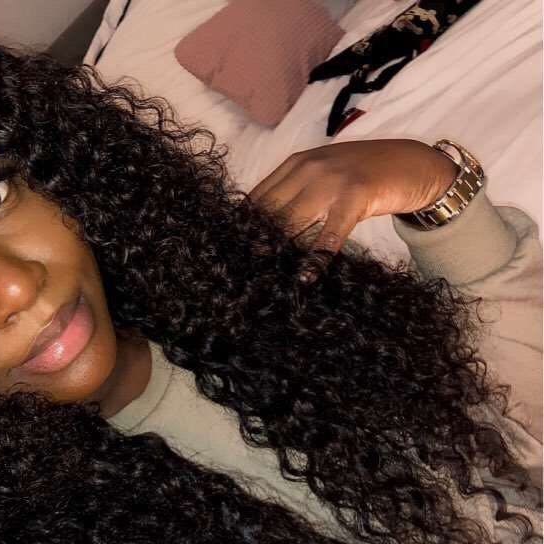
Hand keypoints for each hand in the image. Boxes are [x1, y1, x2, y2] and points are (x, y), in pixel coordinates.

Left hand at [247, 139, 458, 280]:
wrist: (412, 163)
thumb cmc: (362, 177)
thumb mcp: (322, 176)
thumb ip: (293, 195)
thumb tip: (261, 231)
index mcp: (296, 164)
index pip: (258, 198)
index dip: (244, 227)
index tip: (232, 253)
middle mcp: (309, 168)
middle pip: (270, 211)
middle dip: (255, 242)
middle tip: (241, 273)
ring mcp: (332, 180)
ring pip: (292, 221)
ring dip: (278, 251)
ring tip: (264, 277)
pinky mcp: (356, 196)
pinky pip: (330, 232)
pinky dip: (317, 257)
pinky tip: (306, 276)